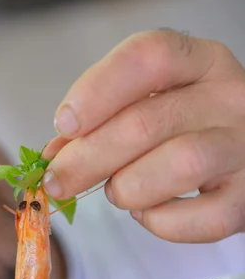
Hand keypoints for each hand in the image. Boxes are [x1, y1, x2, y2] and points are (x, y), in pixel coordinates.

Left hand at [42, 29, 244, 243]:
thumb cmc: (181, 124)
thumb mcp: (144, 103)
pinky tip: (148, 212)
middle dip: (86, 159)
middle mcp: (228, 96)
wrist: (243, 151)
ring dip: (127, 188)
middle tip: (57, 182)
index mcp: (198, 61)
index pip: (147, 56)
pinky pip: (203, 218)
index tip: (63, 124)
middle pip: (145, 123)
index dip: (97, 91)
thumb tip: (53, 157)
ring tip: (117, 191)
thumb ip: (98, 122)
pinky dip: (160, 222)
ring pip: (178, 165)